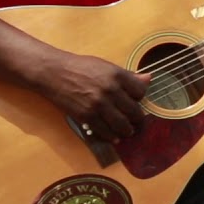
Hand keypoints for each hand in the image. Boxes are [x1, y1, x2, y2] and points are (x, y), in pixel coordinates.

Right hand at [32, 54, 149, 143]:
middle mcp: (110, 90)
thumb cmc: (82, 67)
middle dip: (137, 118)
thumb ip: (128, 76)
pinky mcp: (86, 116)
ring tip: (127, 131)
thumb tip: (149, 79)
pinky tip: (114, 136)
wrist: (55, 73)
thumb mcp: (107, 66)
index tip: (136, 100)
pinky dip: (111, 136)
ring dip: (127, 130)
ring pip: (122, 125)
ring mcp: (98, 105)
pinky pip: (105, 131)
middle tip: (136, 121)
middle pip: (134, 111)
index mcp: (117, 75)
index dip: (140, 97)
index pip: (141, 92)